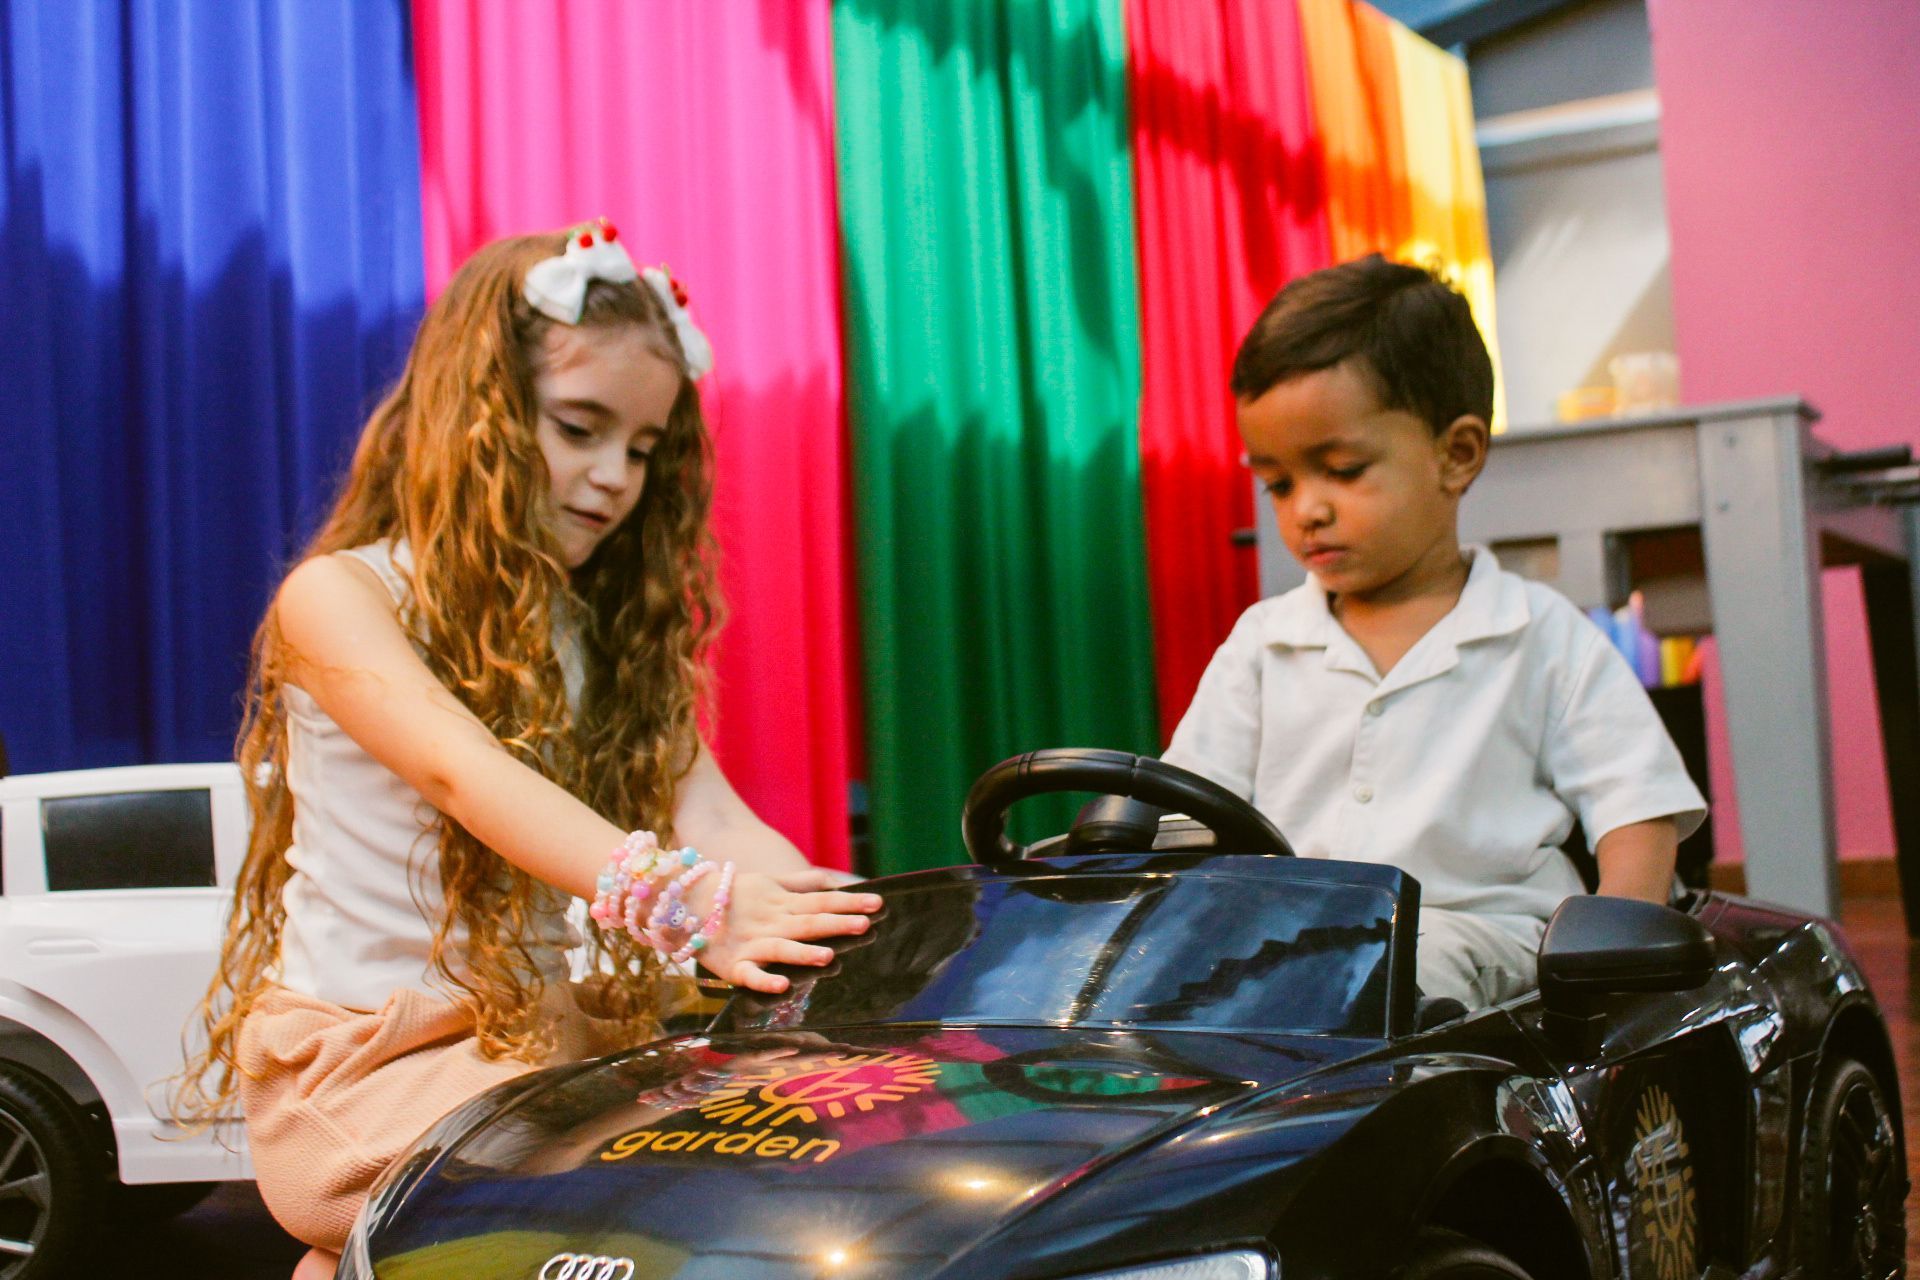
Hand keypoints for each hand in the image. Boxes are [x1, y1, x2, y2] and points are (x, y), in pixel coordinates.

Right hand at [690, 867, 882, 992]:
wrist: (682, 900)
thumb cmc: (732, 893)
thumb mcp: (769, 882)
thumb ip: (802, 884)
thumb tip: (834, 881)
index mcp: (782, 903)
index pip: (821, 901)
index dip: (849, 902)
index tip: (878, 903)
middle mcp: (771, 922)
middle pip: (808, 923)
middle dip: (837, 924)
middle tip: (867, 924)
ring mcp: (752, 943)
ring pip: (781, 948)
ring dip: (803, 953)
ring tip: (829, 956)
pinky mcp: (733, 964)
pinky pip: (749, 974)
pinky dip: (764, 980)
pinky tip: (783, 987)